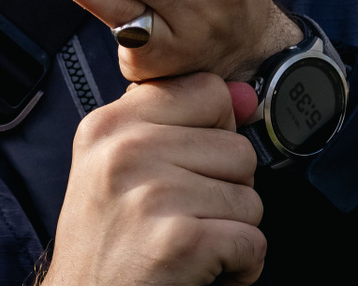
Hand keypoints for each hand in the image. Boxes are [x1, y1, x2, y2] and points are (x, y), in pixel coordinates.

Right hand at [42, 74, 265, 285]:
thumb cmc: (104, 242)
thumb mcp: (117, 167)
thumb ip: (178, 122)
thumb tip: (248, 97)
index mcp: (110, 124)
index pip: (208, 89)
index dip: (217, 130)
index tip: (192, 163)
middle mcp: (126, 151)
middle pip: (238, 148)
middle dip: (227, 191)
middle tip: (187, 216)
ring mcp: (152, 195)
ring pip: (250, 198)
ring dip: (233, 231)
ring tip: (191, 242)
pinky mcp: (178, 241)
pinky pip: (253, 242)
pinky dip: (242, 267)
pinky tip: (205, 268)